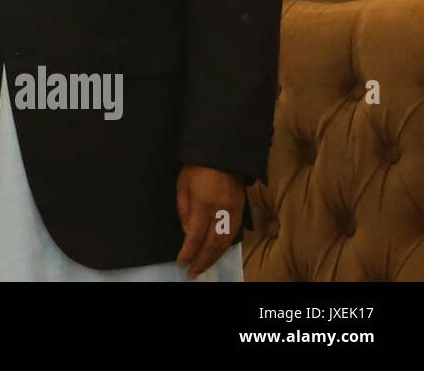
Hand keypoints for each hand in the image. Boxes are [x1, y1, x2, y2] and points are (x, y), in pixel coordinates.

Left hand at [175, 164, 245, 278]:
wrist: (223, 153)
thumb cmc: (196, 167)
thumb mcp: (182, 185)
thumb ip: (184, 210)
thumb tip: (187, 233)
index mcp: (203, 204)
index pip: (195, 236)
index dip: (189, 252)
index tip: (182, 262)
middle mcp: (221, 211)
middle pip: (213, 244)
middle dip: (203, 261)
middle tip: (194, 273)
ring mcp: (234, 211)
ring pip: (226, 242)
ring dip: (215, 257)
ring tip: (204, 266)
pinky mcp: (242, 210)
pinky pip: (234, 233)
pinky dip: (225, 246)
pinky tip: (218, 252)